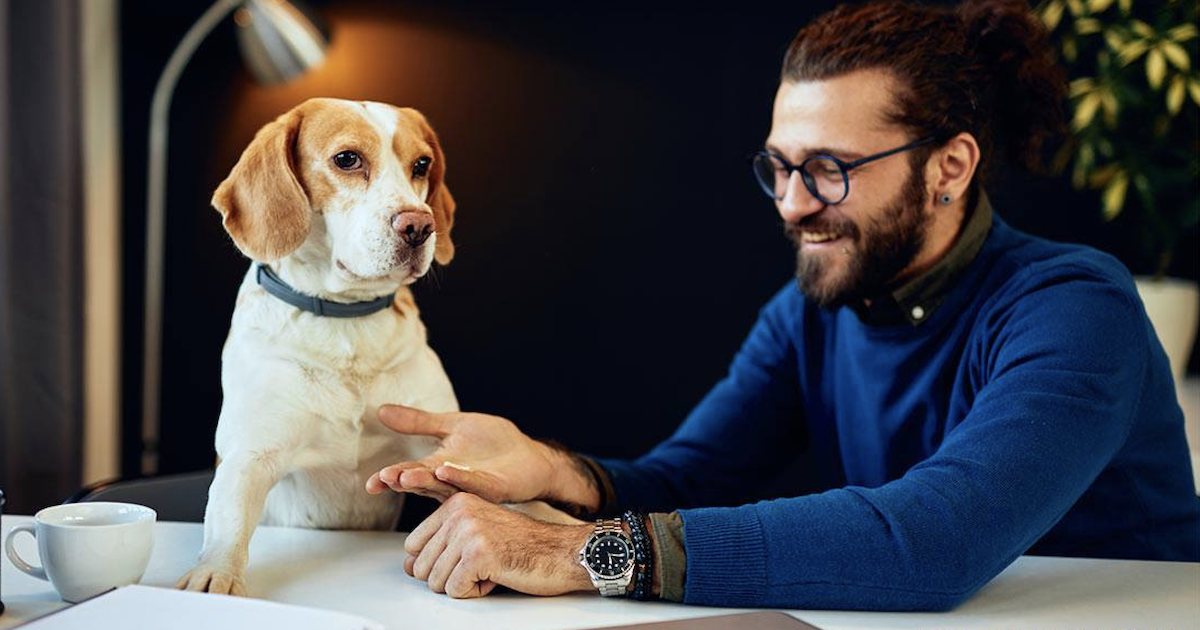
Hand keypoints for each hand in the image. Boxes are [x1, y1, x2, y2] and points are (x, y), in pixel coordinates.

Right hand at [366, 405, 597, 509]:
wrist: (529, 456)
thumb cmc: (492, 443)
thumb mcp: (452, 425)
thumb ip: (419, 422)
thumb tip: (381, 410)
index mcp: (439, 466)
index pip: (410, 472)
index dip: (392, 478)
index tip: (372, 483)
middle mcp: (452, 481)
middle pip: (424, 482)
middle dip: (404, 480)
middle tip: (386, 477)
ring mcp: (473, 486)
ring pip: (446, 486)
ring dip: (426, 481)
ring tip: (406, 474)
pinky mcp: (495, 487)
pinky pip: (476, 483)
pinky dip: (460, 478)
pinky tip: (445, 469)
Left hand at [403, 492, 592, 597]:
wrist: (563, 551)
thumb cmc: (525, 545)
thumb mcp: (478, 533)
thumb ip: (441, 545)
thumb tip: (407, 565)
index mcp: (456, 503)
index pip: (412, 545)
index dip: (436, 563)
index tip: (464, 558)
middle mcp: (459, 512)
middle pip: (420, 566)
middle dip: (449, 577)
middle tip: (481, 565)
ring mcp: (468, 531)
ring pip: (435, 581)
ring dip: (464, 585)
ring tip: (490, 568)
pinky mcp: (479, 554)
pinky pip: (455, 590)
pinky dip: (475, 593)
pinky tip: (496, 575)